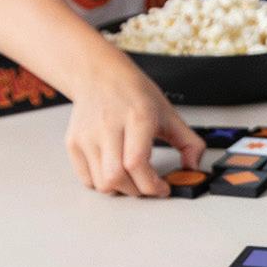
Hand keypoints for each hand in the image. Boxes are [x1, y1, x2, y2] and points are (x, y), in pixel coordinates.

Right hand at [64, 54, 205, 194]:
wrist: (99, 75)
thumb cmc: (133, 93)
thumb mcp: (168, 114)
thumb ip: (189, 143)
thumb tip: (193, 168)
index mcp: (136, 117)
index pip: (137, 163)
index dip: (152, 184)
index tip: (162, 188)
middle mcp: (108, 126)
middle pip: (116, 177)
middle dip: (138, 191)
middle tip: (148, 184)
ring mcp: (87, 136)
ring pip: (101, 183)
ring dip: (121, 189)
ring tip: (132, 178)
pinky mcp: (73, 143)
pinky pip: (87, 179)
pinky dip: (103, 183)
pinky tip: (114, 171)